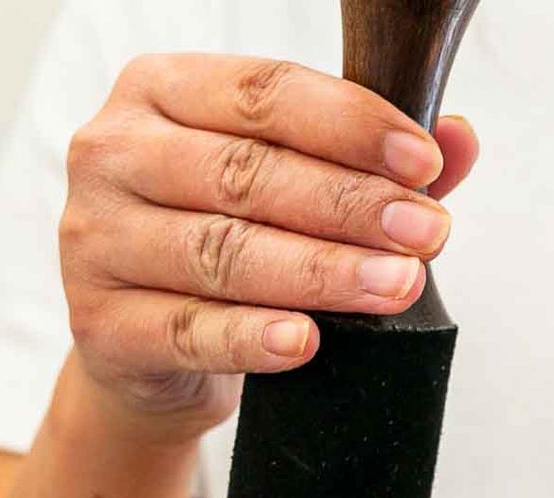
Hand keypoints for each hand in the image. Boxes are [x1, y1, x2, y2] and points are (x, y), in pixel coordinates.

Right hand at [59, 54, 480, 440]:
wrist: (154, 350)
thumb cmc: (233, 244)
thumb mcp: (297, 192)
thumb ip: (372, 163)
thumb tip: (459, 138)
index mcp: (161, 91)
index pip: (261, 92)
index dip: (349, 125)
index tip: (423, 163)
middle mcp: (113, 152)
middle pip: (244, 173)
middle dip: (348, 204)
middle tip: (426, 234)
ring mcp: (95, 238)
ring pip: (220, 252)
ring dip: (319, 271)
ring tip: (396, 285)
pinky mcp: (100, 324)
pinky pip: (187, 329)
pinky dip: (250, 337)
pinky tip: (306, 340)